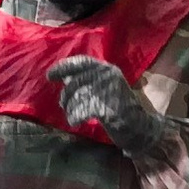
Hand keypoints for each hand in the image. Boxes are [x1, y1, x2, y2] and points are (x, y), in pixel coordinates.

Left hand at [48, 57, 172, 167]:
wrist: (139, 126)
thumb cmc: (116, 107)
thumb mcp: (101, 89)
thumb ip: (86, 82)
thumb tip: (65, 78)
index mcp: (106, 69)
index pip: (81, 62)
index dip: (63, 67)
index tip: (49, 76)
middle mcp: (109, 75)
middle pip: (75, 83)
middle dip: (65, 97)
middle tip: (64, 106)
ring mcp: (111, 89)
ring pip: (78, 98)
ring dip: (70, 110)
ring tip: (73, 116)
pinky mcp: (110, 106)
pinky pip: (83, 110)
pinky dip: (75, 117)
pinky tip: (75, 122)